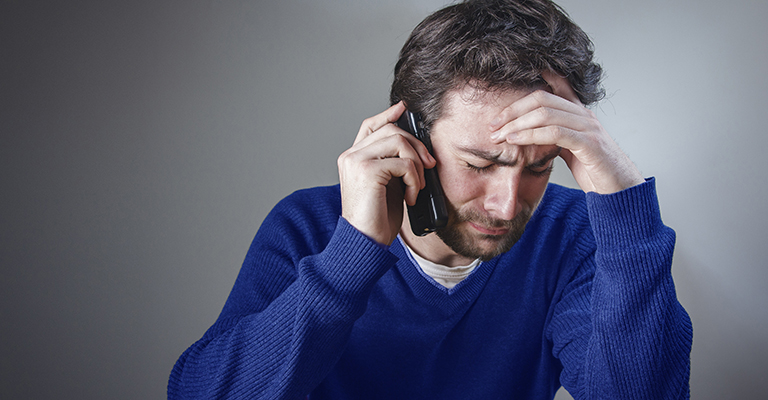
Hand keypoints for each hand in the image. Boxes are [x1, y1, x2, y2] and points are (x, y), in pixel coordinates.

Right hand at [337, 102, 435, 244]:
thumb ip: (394, 164)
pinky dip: (414, 180)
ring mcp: (356, 161)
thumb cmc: (376, 219)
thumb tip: (416, 148)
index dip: (390, 114)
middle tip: (429, 166)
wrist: (363, 243)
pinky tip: (411, 197)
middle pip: (391, 129)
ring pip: (399, 141)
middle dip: (417, 145)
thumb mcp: (388, 185)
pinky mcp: (366, 171)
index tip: (406, 109)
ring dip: (417, 164)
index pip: (371, 125)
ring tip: (417, 185)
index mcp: (353, 157)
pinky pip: (403, 163)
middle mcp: (351, 156)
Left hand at [488, 71, 644, 193]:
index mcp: (579, 114)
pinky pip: (556, 133)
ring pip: (546, 114)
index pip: (558, 86)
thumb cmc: (596, 171)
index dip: (538, 76)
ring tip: (499, 135)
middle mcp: (584, 116)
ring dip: (517, 124)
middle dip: (513, 110)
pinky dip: (531, 135)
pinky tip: (516, 141)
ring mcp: (588, 128)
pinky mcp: (589, 145)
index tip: (513, 76)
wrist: (622, 190)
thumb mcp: (572, 149)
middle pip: (542, 99)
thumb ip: (556, 138)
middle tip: (493, 124)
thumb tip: (532, 136)